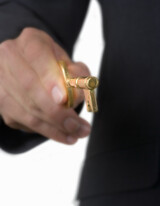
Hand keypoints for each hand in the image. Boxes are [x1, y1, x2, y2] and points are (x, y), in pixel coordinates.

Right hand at [0, 27, 90, 144]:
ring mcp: (1, 83)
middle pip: (30, 88)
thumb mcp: (69, 63)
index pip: (37, 56)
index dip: (49, 79)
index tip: (64, 99)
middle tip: (78, 126)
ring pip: (27, 110)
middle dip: (56, 112)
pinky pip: (24, 122)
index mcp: (30, 42)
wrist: (29, 69)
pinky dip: (46, 131)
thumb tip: (75, 95)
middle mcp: (9, 59)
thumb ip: (77, 74)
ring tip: (76, 135)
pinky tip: (63, 135)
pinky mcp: (2, 104)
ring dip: (54, 128)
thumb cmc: (52, 66)